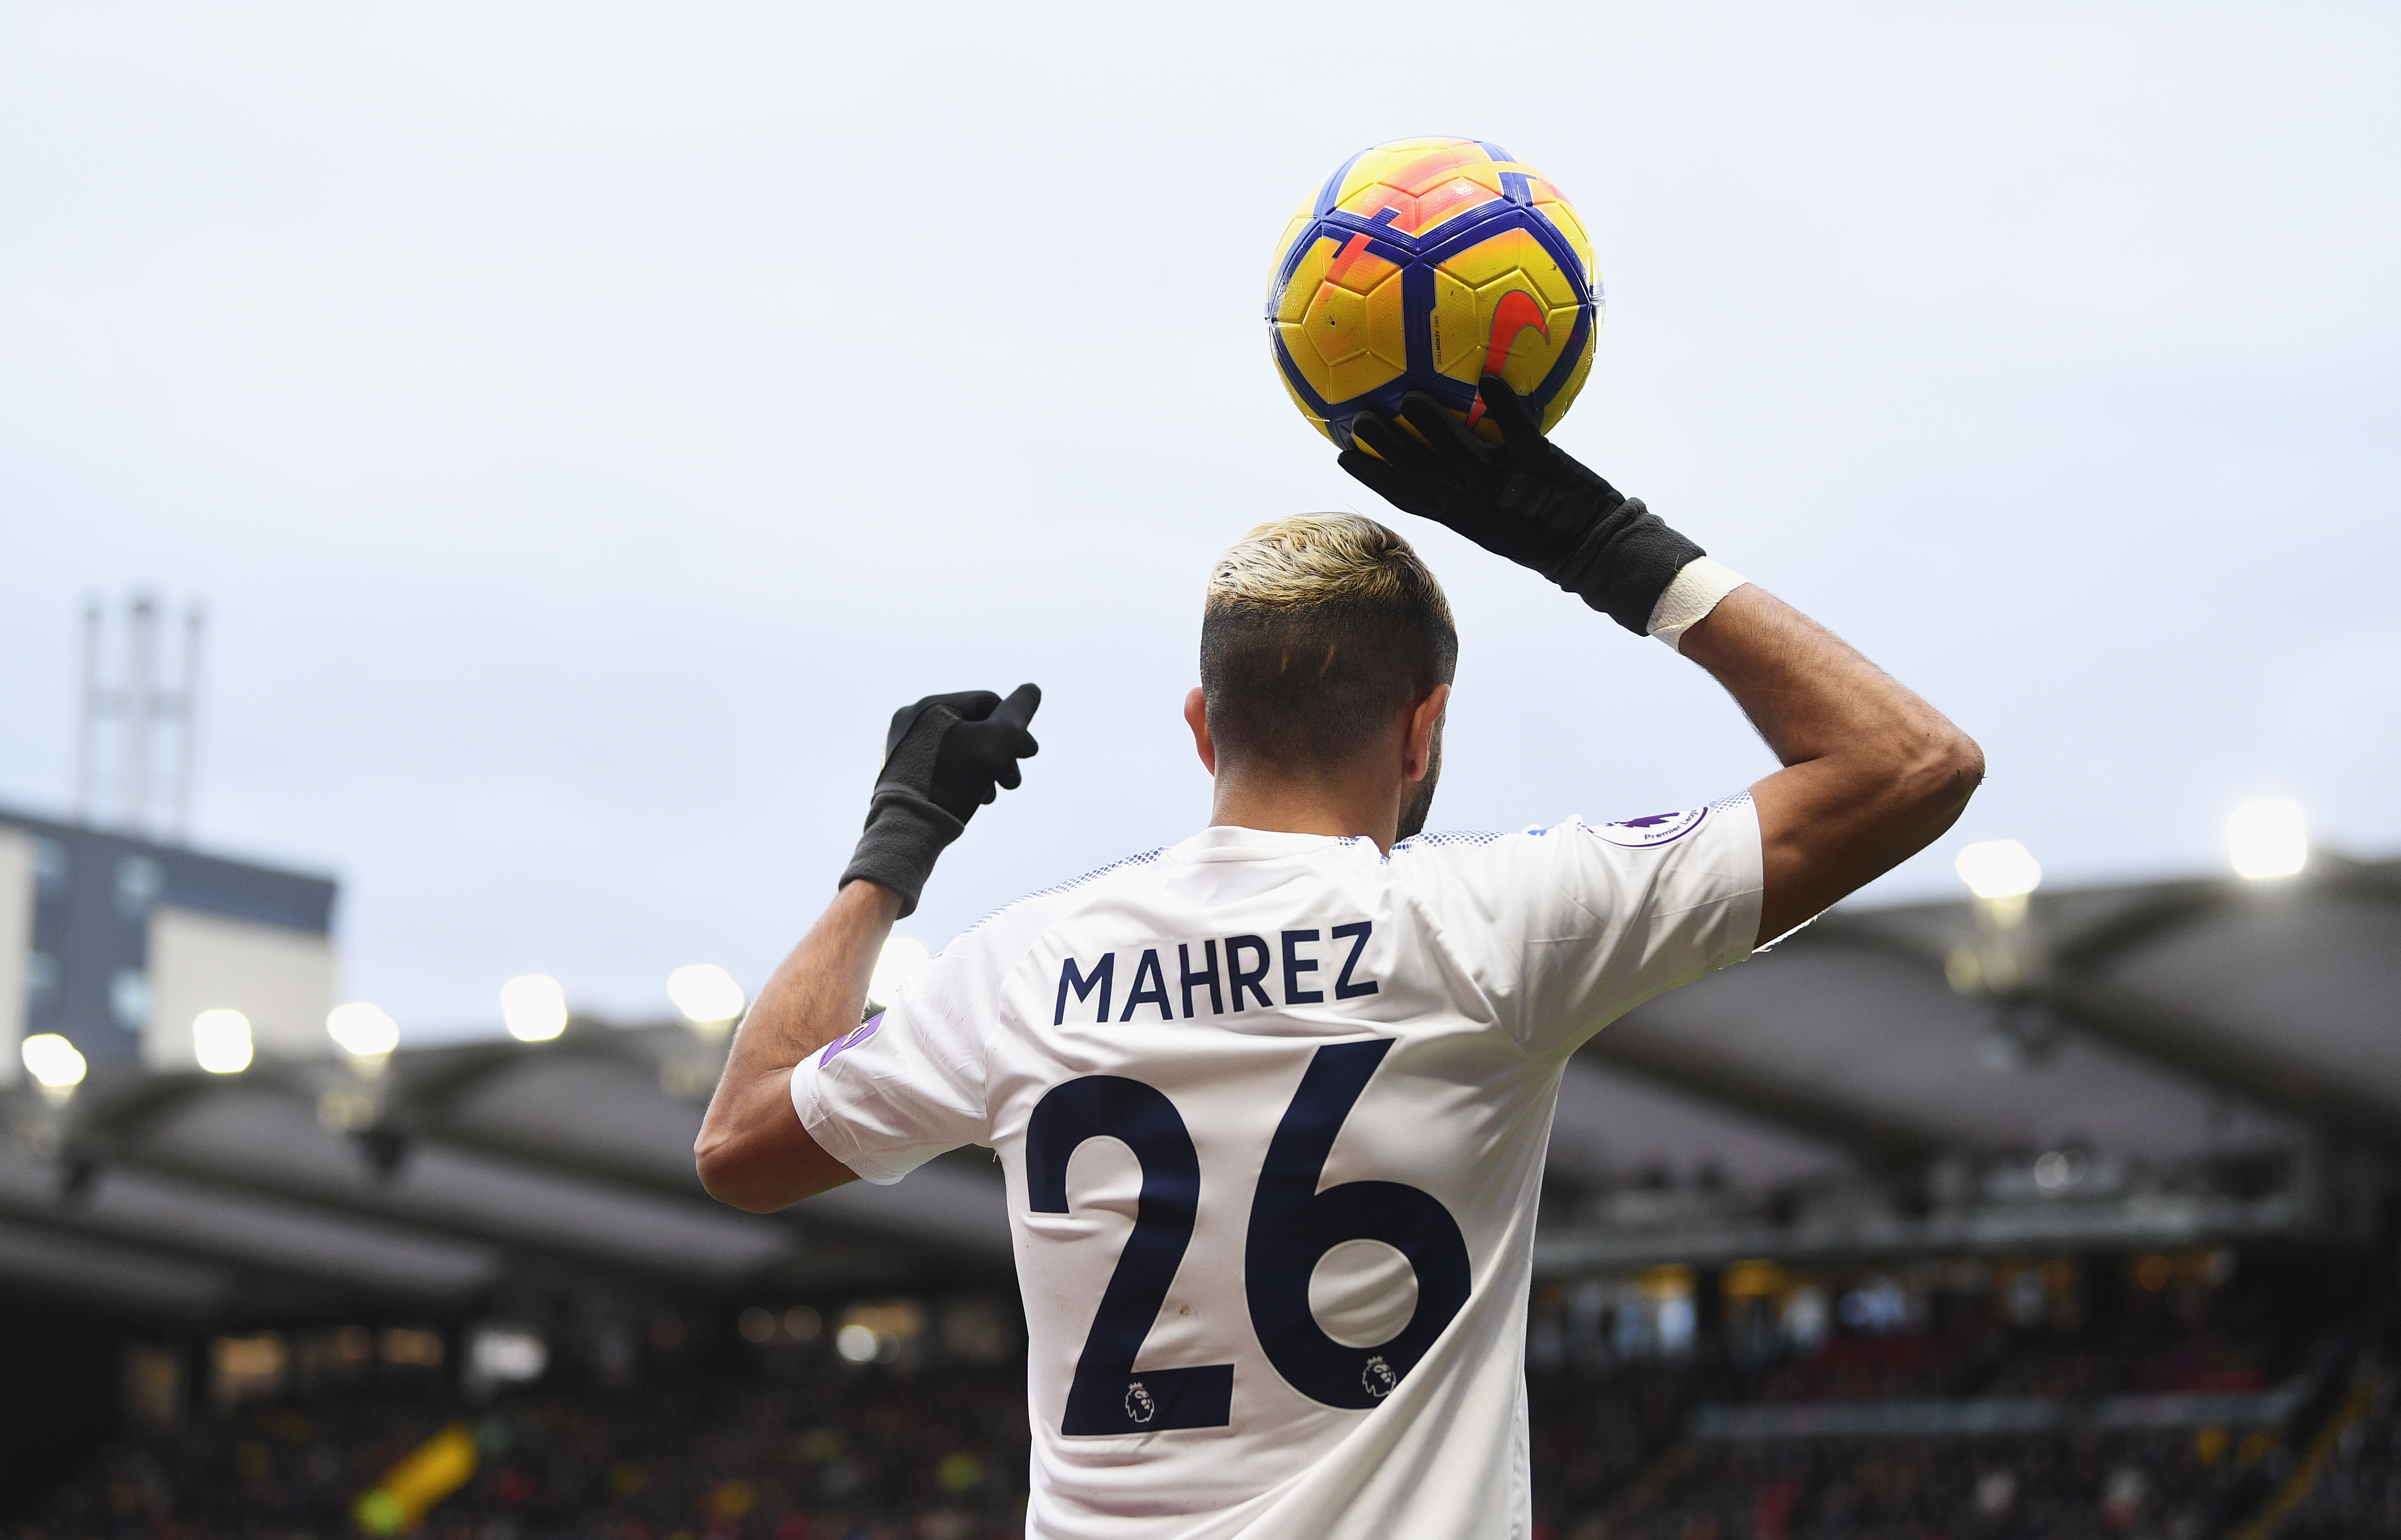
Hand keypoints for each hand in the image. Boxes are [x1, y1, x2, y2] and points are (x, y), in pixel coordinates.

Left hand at [839, 684, 1040, 916]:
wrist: (907, 829)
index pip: (987, 703)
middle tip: (1013, 781)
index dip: (1014, 727)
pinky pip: (941, 762)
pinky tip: (975, 796)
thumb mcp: (996, 742)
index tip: (1029, 755)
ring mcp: (902, 744)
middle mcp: (911, 719)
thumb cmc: (953, 783)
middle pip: (972, 727)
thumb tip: (1032, 690)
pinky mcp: (900, 768)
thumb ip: (1018, 713)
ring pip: (959, 747)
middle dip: (1001, 753)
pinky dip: (963, 775)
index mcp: (931, 705)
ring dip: (984, 768)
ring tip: (994, 795)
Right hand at [1339, 374, 1703, 634]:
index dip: (1373, 477)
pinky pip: (1513, 427)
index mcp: (1463, 518)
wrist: (1595, 549)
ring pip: (1456, 451)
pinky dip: (1500, 402)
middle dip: (1386, 448)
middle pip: (1419, 472)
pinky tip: (1483, 377)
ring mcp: (1503, 483)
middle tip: (1360, 420)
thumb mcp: (1499, 521)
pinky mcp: (1536, 463)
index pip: (1407, 496)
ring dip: (1429, 425)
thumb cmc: (1547, 534)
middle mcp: (1476, 502)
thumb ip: (1474, 492)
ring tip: (1407, 398)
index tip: (1343, 454)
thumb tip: (1454, 457)